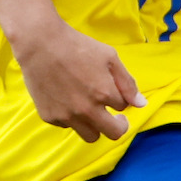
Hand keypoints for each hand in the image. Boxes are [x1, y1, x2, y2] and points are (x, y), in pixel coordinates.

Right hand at [14, 17, 143, 142]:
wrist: (39, 43)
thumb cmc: (77, 46)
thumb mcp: (109, 57)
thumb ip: (127, 83)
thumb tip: (142, 105)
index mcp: (104, 94)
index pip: (123, 108)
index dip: (119, 99)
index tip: (113, 93)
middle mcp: (86, 110)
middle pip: (113, 134)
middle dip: (117, 125)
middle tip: (113, 117)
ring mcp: (67, 116)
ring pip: (91, 136)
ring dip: (95, 126)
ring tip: (90, 110)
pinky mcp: (49, 117)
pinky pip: (68, 126)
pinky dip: (71, 117)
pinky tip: (66, 98)